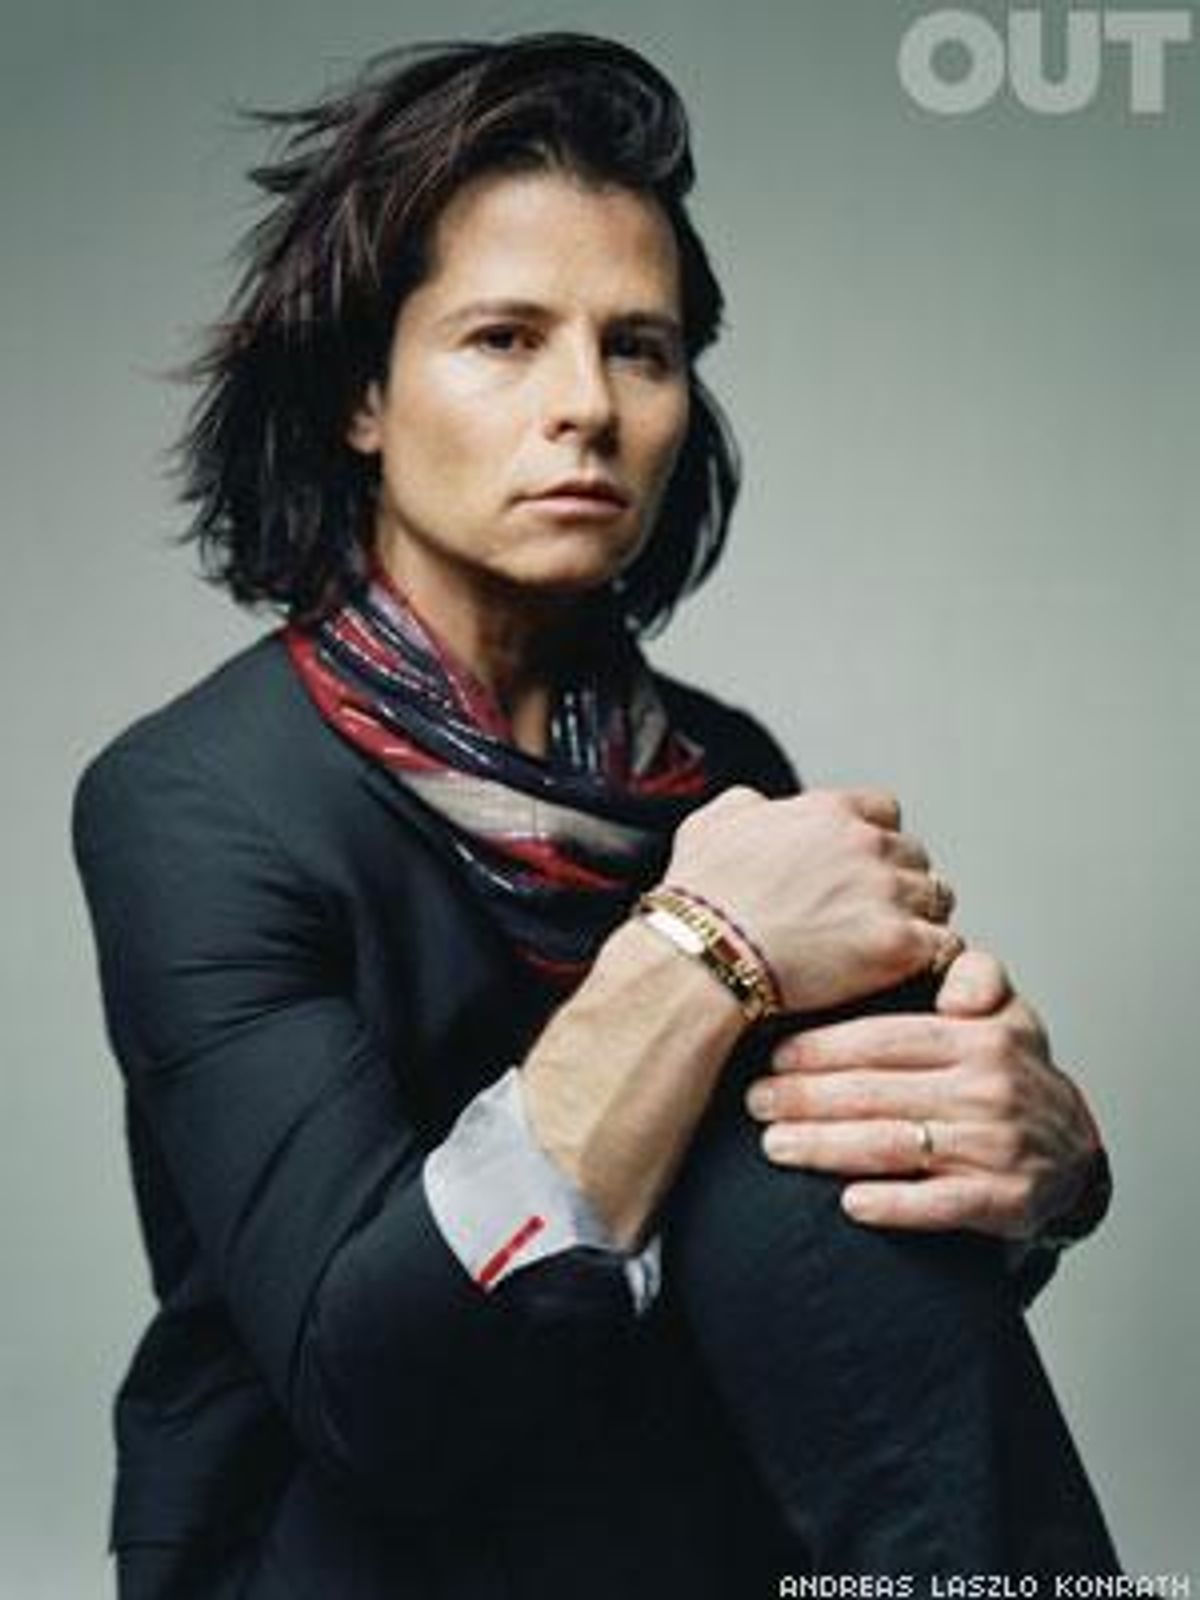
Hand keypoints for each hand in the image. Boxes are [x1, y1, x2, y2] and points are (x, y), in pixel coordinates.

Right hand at [663, 786, 961, 1014]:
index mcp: (826, 813)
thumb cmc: (698, 899)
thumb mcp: (708, 825)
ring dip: (919, 920)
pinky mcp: (898, 944)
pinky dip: (932, 960)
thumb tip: (759, 806)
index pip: (884, 811)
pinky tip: (908, 974)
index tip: (860, 870)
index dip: (874, 841)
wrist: (701, 954)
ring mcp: (885, 893)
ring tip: (891, 949)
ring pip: (936, 898)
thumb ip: (745, 805)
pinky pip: (945, 945)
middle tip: (874, 916)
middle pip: (914, 855)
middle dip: (898, 882)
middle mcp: (864, 843)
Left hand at [743, 948, 1102, 1238]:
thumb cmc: (1012, 1072)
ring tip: (775, 1145)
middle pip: (876, 1092)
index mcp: (980, 1035)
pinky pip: (939, 1204)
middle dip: (806, 1097)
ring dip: (827, 1147)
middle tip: (755, 1100)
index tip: (773, 1054)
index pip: (885, 1039)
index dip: (824, 1049)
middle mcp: (989, 1088)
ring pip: (894, 1145)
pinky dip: (893, 1205)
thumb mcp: (1005, 1010)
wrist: (1074, 1153)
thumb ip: (971, 974)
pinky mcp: (1005, 1201)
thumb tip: (941, 948)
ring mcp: (997, 1146)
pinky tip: (849, 1203)